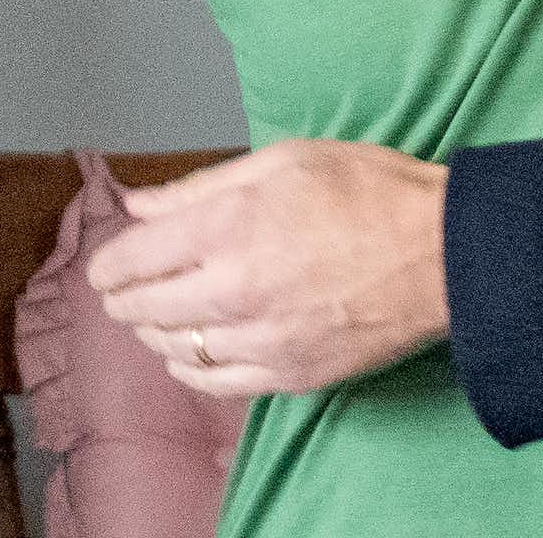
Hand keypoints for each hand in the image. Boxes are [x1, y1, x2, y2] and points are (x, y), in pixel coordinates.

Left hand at [88, 138, 450, 397]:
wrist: (438, 252)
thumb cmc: (367, 191)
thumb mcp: (284, 160)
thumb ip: (201, 186)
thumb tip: (139, 203)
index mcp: (230, 225)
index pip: (135, 256)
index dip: (109, 262)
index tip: (104, 264)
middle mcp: (234, 287)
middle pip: (144, 307)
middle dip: (122, 297)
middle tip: (119, 289)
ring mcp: (260, 338)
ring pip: (174, 348)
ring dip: (151, 331)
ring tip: (150, 316)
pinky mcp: (286, 374)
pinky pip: (214, 382)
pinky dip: (189, 368)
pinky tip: (186, 354)